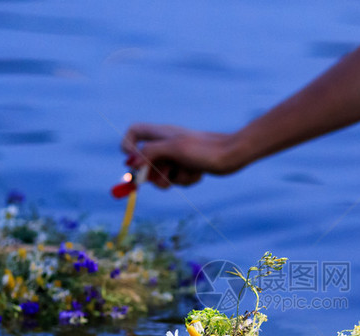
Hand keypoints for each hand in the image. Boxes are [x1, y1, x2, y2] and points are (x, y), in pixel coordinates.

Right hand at [121, 124, 241, 188]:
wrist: (231, 155)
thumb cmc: (203, 149)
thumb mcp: (173, 149)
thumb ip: (150, 153)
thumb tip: (132, 163)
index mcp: (160, 134)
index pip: (134, 133)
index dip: (128, 146)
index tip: (134, 162)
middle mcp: (166, 144)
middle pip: (145, 162)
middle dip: (155, 173)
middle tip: (168, 175)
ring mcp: (176, 156)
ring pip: (162, 175)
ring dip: (175, 178)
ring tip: (188, 170)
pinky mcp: (187, 167)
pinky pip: (178, 180)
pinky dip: (187, 179)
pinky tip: (199, 173)